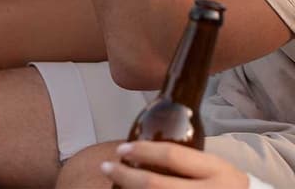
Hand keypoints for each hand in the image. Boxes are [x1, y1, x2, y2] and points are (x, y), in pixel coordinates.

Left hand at [101, 141, 250, 187]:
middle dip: (126, 176)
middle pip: (156, 186)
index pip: (172, 156)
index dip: (143, 151)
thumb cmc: (227, 186)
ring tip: (114, 184)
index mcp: (216, 171)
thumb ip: (188, 161)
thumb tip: (145, 149)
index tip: (121, 149)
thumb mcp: (214, 167)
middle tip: (107, 167)